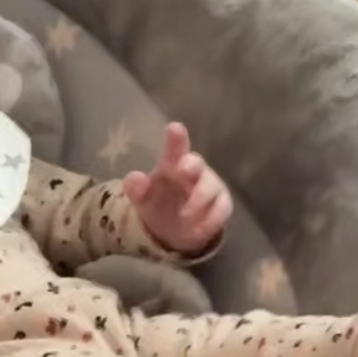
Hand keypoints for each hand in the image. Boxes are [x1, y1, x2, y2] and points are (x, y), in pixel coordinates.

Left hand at [123, 122, 232, 254]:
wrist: (175, 229)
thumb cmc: (159, 202)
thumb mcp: (142, 198)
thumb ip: (136, 188)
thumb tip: (134, 178)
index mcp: (172, 164)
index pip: (175, 148)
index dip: (176, 139)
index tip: (174, 127)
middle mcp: (194, 170)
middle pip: (197, 162)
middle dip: (192, 166)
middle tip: (182, 171)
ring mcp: (211, 185)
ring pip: (211, 187)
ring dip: (198, 201)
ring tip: (183, 215)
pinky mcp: (223, 203)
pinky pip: (221, 208)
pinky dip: (210, 219)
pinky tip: (198, 228)